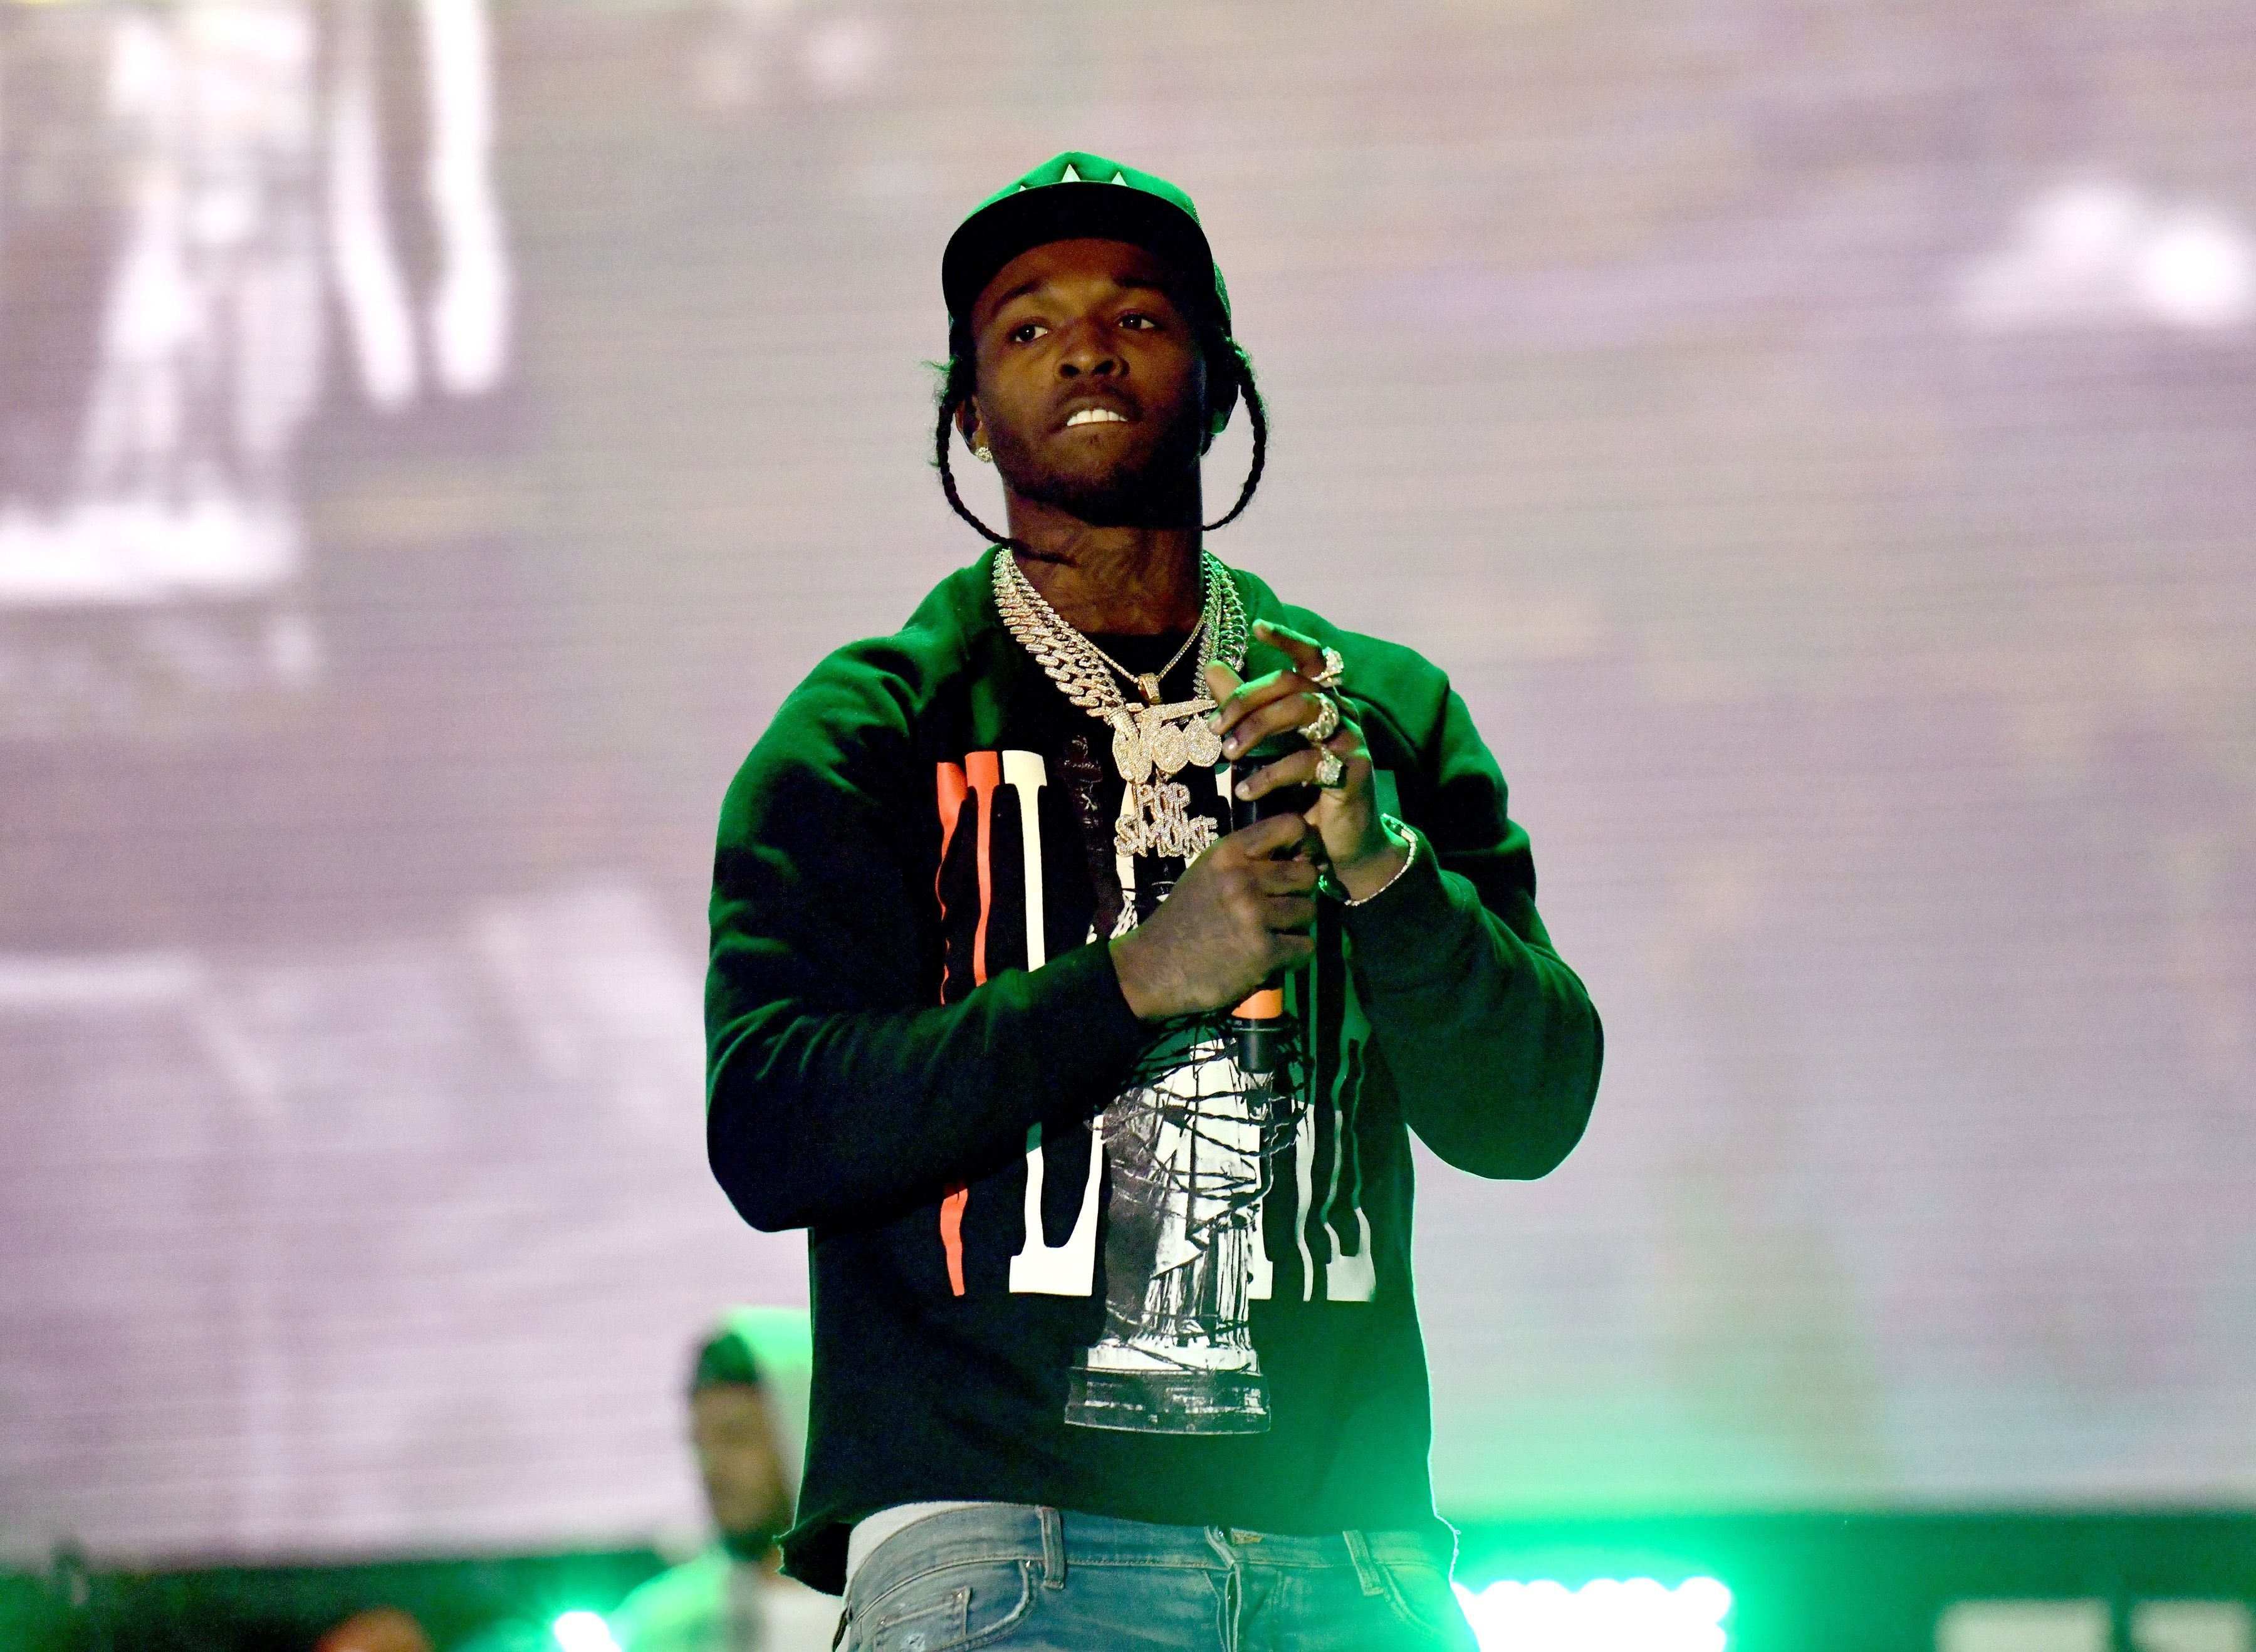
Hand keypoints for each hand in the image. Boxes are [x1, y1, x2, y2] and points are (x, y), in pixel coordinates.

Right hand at [1109, 812, 1318, 1020]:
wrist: (1155, 970)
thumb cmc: (1185, 919)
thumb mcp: (1209, 873)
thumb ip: (1248, 860)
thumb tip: (1301, 855)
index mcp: (1228, 853)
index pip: (1291, 826)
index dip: (1306, 844)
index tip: (1298, 862)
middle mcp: (1243, 878)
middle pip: (1307, 874)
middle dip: (1299, 893)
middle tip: (1280, 909)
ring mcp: (1254, 916)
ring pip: (1309, 911)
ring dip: (1295, 927)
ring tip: (1270, 935)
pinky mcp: (1264, 953)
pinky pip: (1305, 947)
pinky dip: (1293, 956)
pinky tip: (1271, 957)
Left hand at [1205, 620, 1407, 900]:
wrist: (1342, 843)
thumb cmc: (1305, 790)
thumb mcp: (1269, 746)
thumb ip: (1245, 708)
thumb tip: (1212, 668)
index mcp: (1325, 702)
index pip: (1310, 659)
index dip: (1288, 640)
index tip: (1258, 627)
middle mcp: (1343, 713)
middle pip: (1294, 684)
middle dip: (1247, 701)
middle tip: (1215, 728)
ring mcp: (1352, 740)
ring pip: (1304, 711)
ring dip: (1258, 730)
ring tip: (1228, 757)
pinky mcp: (1353, 771)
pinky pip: (1309, 761)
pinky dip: (1270, 775)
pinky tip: (1246, 792)